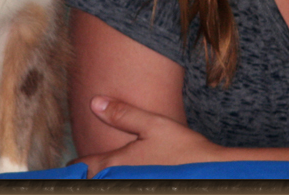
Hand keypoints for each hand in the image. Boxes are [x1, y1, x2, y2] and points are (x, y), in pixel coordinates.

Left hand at [72, 96, 223, 177]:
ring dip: (106, 179)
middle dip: (89, 176)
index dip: (76, 165)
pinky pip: (127, 186)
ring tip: (112, 173)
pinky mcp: (145, 188)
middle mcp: (120, 181)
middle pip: (92, 182)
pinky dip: (123, 181)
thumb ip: (123, 114)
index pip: (81, 168)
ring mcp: (133, 187)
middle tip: (90, 169)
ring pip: (109, 184)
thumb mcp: (153, 124)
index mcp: (115, 164)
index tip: (75, 163)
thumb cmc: (184, 149)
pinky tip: (134, 176)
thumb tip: (94, 102)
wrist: (212, 173)